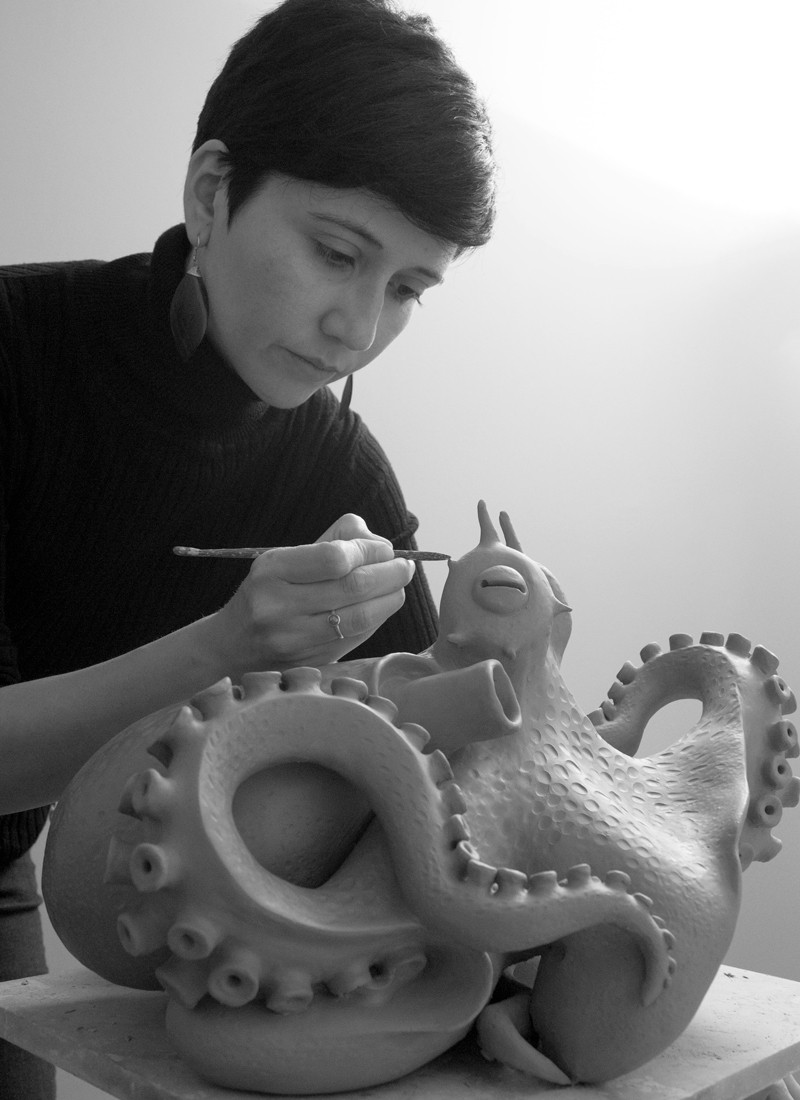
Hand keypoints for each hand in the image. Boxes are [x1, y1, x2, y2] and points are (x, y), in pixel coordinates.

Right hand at [207, 514, 414, 672]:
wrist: (233, 645)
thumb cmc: (268, 591)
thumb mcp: (286, 558)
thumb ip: (333, 540)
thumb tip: (379, 543)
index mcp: (272, 571)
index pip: (335, 558)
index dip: (369, 551)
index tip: (384, 550)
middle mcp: (280, 607)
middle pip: (354, 587)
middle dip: (390, 573)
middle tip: (405, 566)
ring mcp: (296, 640)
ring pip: (362, 617)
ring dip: (391, 598)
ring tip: (399, 585)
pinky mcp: (313, 662)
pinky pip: (358, 636)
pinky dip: (378, 618)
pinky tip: (381, 606)